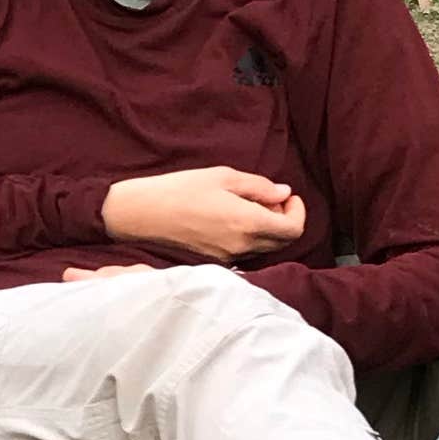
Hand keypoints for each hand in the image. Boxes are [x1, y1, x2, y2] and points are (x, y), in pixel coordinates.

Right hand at [96, 166, 308, 261]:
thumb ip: (259, 187)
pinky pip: (244, 252)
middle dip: (283, 220)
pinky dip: (248, 237)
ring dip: (265, 229)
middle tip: (268, 199)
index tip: (287, 197)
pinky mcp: (215, 262)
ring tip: (245, 207)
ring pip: (264, 248)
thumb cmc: (180, 190)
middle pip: (282, 242)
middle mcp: (242, 247)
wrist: (141, 214)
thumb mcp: (223, 177)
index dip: (297, 212)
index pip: (293, 230)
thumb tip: (283, 193)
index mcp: (248, 223)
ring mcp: (228, 258)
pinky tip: (229, 220)